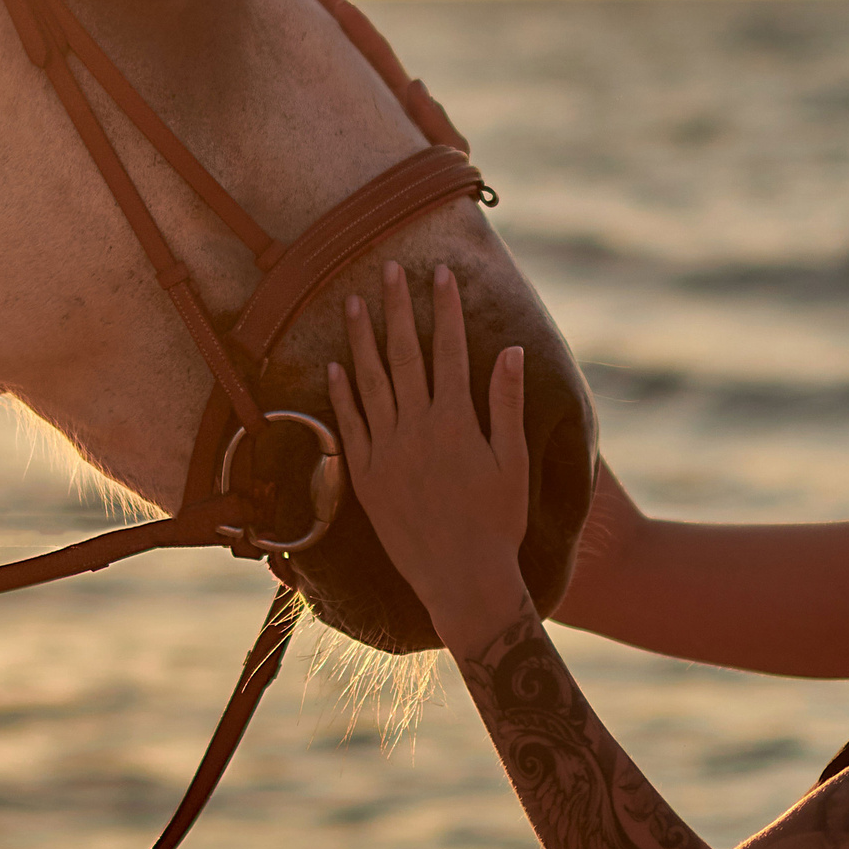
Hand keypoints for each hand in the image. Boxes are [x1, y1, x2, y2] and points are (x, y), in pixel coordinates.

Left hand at [328, 261, 533, 649]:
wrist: (462, 578)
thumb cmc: (498, 522)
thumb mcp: (513, 461)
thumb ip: (506, 403)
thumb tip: (511, 350)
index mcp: (456, 421)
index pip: (449, 349)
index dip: (444, 308)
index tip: (439, 273)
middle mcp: (417, 428)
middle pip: (404, 354)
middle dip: (398, 308)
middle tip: (388, 270)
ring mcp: (387, 451)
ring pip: (369, 381)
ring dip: (361, 338)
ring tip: (352, 302)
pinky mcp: (366, 476)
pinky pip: (348, 425)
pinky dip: (340, 393)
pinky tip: (335, 365)